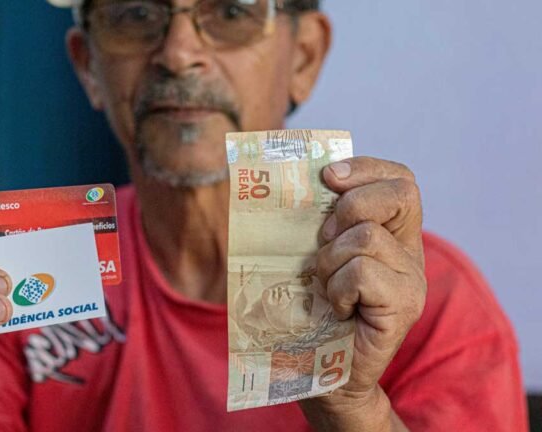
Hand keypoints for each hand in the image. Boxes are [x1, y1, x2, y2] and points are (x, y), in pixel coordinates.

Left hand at [301, 157, 425, 430]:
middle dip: (350, 206)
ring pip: (367, 236)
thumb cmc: (310, 311)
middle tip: (324, 240)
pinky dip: (337, 287)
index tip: (328, 178)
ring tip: (325, 287)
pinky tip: (335, 308)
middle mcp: (410, 253)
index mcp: (392, 234)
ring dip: (330, 259)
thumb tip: (288, 179)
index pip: (399, 179)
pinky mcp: (403, 308)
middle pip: (399, 193)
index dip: (366, 168)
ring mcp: (411, 281)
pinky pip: (363, 272)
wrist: (323, 373)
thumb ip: (315, 220)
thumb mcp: (310, 254)